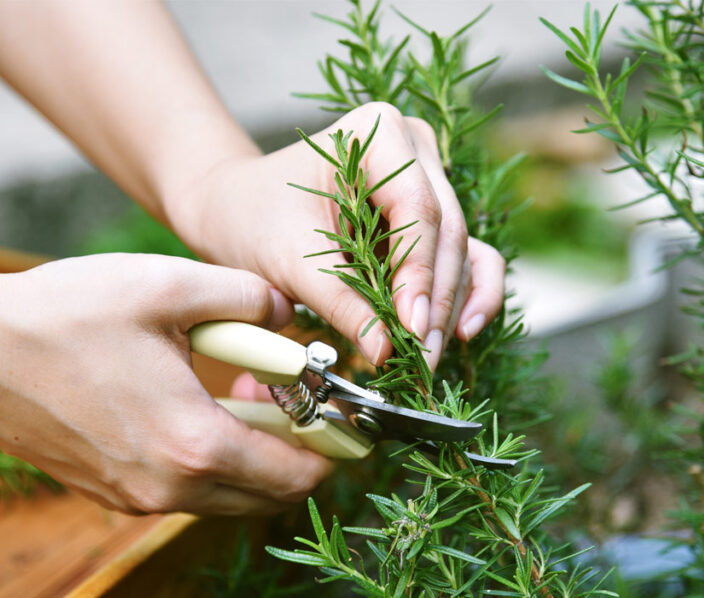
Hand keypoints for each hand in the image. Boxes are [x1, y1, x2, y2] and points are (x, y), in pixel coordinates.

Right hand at [0, 252, 331, 514]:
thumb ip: (248, 297)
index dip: (334, 448)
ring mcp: (137, 498)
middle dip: (296, 451)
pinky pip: (187, 490)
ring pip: (228, 495)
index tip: (346, 418)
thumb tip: (288, 312)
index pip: (296, 473)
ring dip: (253, 455)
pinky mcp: (111, 494)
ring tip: (245, 391)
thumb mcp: (170, 286)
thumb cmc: (65, 313)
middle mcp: (169, 489)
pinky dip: (211, 460)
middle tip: (295, 396)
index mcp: (194, 443)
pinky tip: (197, 405)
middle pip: (268, 494)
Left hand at [168, 102, 505, 369]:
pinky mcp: (432, 218)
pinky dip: (466, 295)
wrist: (236, 208)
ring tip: (428, 358)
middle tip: (422, 358)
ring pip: (461, 250)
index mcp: (378, 134)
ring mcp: (430, 181)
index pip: (417, 209)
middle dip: (435, 301)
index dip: (420, 273)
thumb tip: (385, 351)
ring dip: (449, 308)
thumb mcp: (289, 261)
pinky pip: (467, 256)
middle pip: (447, 232)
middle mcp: (416, 149)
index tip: (411, 329)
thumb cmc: (254, 219)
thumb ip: (339, 303)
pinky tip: (460, 333)